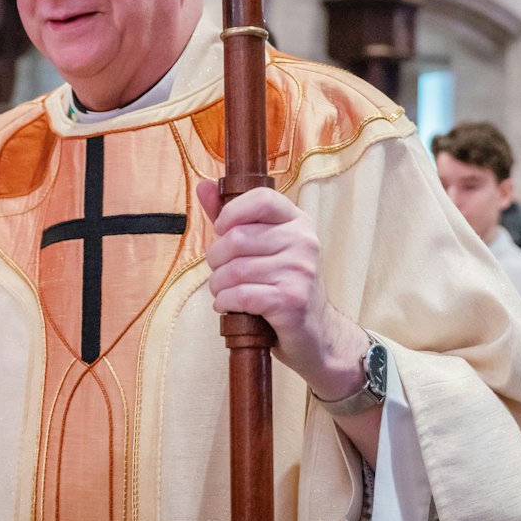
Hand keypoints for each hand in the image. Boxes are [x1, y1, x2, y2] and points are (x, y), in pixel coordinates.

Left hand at [197, 180, 369, 401]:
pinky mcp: (291, 300)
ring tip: (223, 292)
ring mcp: (300, 271)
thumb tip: (203, 185)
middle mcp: (304, 241)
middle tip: (220, 273)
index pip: (261, 199)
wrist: (317, 334)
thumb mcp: (264, 248)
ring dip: (218, 285)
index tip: (221, 231)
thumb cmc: (284, 286)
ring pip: (235, 270)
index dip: (231, 212)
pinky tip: (228, 306)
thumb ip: (233, 218)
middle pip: (237, 238)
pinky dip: (225, 302)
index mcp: (298, 222)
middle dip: (216, 260)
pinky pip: (241, 295)